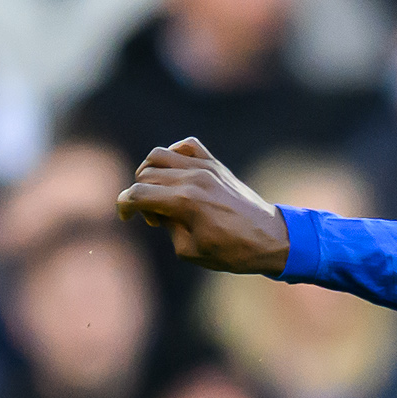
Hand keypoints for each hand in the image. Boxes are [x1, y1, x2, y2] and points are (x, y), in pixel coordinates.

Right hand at [115, 139, 290, 274]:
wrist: (272, 239)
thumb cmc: (233, 252)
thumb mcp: (190, 250)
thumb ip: (166, 227)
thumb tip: (157, 210)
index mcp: (184, 202)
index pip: (137, 194)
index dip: (124, 206)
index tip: (126, 216)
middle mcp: (192, 178)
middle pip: (145, 175)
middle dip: (141, 195)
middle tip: (158, 217)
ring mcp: (205, 168)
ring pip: (159, 155)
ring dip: (150, 172)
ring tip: (161, 193)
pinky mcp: (216, 165)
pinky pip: (187, 145)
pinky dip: (174, 153)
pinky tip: (176, 172)